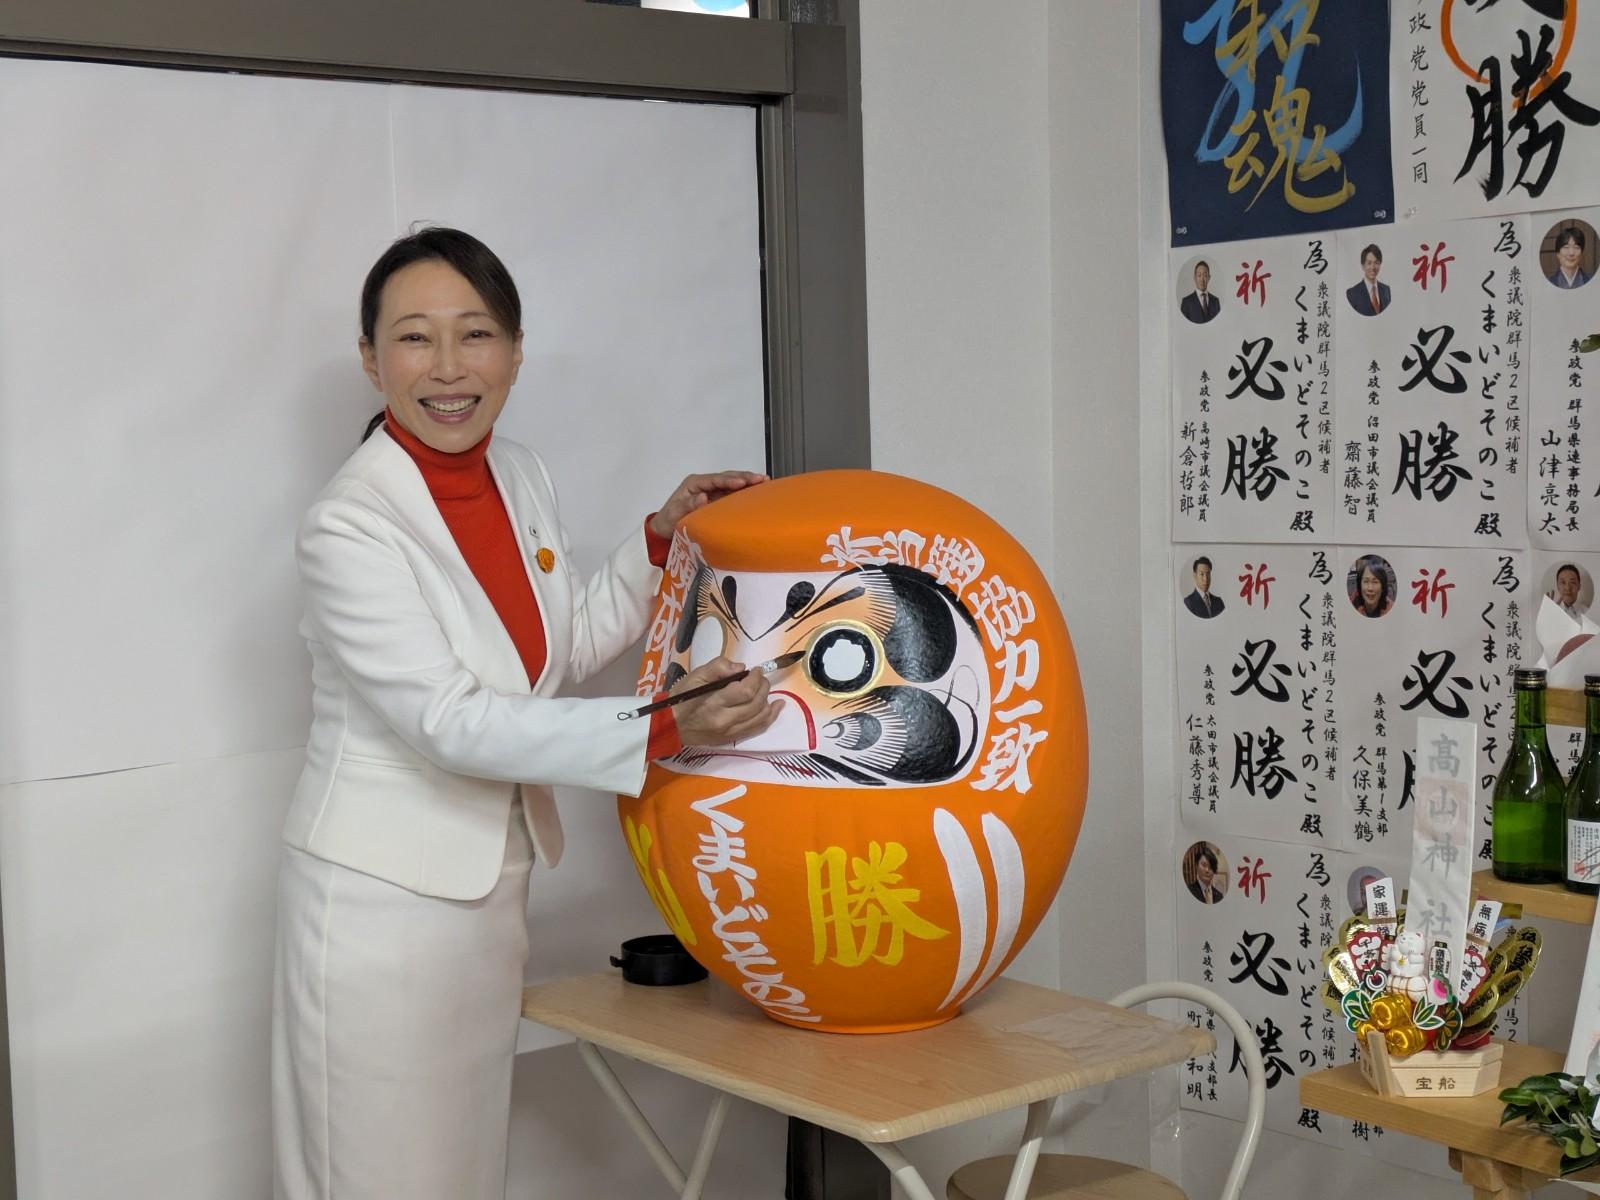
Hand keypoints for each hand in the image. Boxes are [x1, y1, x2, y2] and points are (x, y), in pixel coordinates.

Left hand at [649, 471, 766, 538]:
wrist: (665, 530)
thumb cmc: (668, 521)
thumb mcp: (674, 514)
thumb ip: (688, 505)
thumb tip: (703, 497)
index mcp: (694, 483)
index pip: (715, 479)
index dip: (729, 480)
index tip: (742, 482)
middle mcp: (705, 484)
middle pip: (727, 478)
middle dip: (744, 477)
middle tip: (761, 479)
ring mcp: (713, 491)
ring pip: (732, 483)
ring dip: (748, 482)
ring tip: (765, 481)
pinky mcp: (718, 499)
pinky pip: (733, 493)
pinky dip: (746, 492)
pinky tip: (758, 491)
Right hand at [672, 657, 781, 747]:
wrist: (671, 726)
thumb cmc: (681, 698)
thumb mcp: (694, 676)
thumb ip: (718, 667)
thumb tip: (741, 667)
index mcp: (714, 703)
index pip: (746, 691)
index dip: (756, 678)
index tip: (755, 670)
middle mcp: (725, 721)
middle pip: (756, 704)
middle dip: (763, 686)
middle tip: (760, 677)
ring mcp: (730, 733)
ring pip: (761, 718)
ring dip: (769, 701)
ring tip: (765, 689)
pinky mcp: (732, 739)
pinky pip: (757, 729)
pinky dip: (770, 717)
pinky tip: (777, 706)